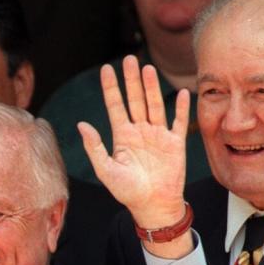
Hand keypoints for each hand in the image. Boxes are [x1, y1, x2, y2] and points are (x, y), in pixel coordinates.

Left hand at [77, 55, 189, 228]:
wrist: (152, 206)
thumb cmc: (127, 191)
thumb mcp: (106, 170)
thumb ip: (94, 147)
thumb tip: (81, 124)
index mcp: (122, 136)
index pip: (115, 106)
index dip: (111, 88)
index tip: (106, 68)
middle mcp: (139, 131)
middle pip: (135, 99)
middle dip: (131, 80)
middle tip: (129, 58)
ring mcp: (158, 135)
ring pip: (154, 105)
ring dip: (151, 87)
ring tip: (147, 68)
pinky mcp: (175, 143)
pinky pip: (178, 122)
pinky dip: (181, 109)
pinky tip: (182, 93)